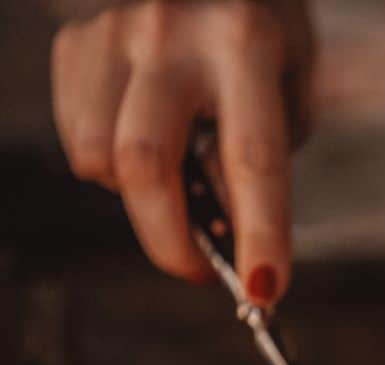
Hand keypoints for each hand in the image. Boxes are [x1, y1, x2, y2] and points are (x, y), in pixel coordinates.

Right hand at [50, 0, 313, 306]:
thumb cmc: (264, 40)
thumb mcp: (290, 90)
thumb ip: (260, 158)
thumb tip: (225, 237)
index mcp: (245, 43)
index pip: (252, 158)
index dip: (259, 233)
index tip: (264, 290)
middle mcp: (172, 34)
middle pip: (148, 166)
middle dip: (171, 241)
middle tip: (199, 271)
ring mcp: (114, 34)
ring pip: (100, 159)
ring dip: (138, 199)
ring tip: (175, 181)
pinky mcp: (76, 42)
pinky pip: (79, 138)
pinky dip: (110, 164)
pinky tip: (147, 139)